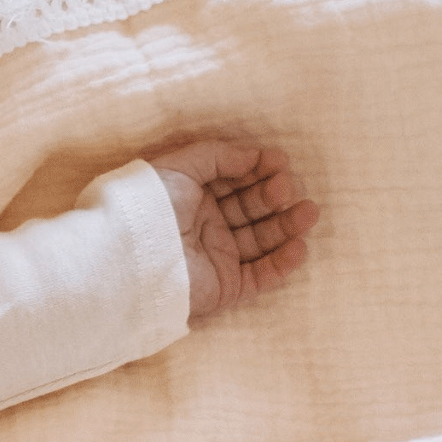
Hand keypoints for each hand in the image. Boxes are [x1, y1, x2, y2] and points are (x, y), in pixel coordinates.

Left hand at [148, 138, 319, 320]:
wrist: (133, 255)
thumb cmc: (150, 205)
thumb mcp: (178, 167)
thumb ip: (217, 156)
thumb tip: (253, 155)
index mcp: (192, 198)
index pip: (234, 183)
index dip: (258, 171)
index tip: (279, 162)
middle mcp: (206, 227)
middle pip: (251, 209)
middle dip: (274, 196)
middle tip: (286, 189)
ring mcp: (216, 257)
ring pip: (262, 241)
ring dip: (288, 226)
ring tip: (308, 212)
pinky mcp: (224, 286)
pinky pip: (260, 276)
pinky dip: (282, 263)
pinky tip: (298, 246)